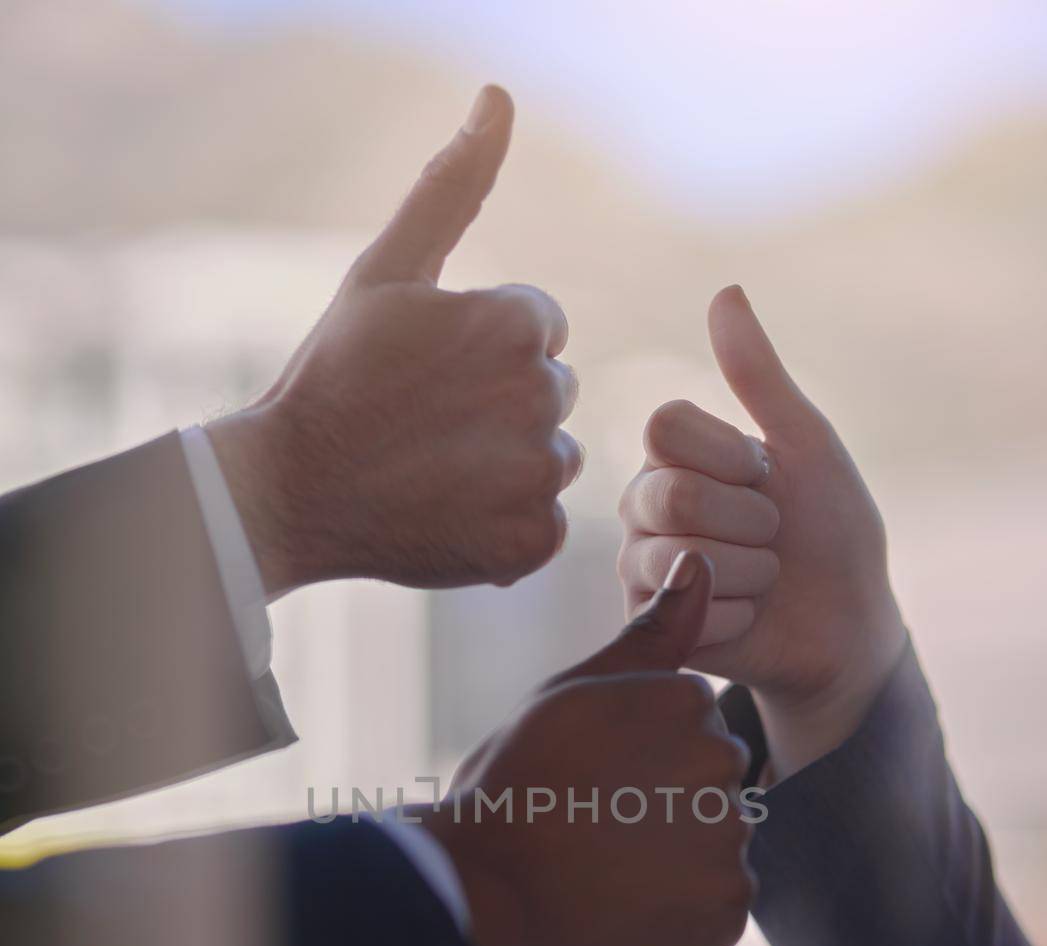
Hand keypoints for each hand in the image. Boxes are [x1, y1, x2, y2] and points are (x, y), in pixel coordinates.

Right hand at [208, 85, 580, 597]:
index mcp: (515, 325)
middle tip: (426, 424)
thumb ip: (453, 187)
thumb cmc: (333, 376)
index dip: (482, 350)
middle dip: (501, 405)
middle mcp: (539, 397)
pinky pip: (547, 526)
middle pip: (552, 394)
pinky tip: (451, 514)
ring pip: (554, 460)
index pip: (541, 329)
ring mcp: (536, 477)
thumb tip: (500, 98)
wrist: (288, 491)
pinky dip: (507, 527)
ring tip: (436, 469)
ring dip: (509, 467)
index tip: (428, 373)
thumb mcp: (386, 271)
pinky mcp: (531, 543)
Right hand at [415, 551, 756, 945]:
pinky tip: (630, 904)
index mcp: (690, 702)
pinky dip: (683, 913)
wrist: (481, 881)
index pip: (692, 728)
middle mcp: (722, 765)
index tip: (590, 776)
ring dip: (677, 860)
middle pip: (712, 782)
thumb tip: (704, 562)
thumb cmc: (518, 778)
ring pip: (719, 845)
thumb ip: (652, 632)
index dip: (637, 757)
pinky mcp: (725, 912)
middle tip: (596, 821)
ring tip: (608, 864)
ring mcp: (727, 842)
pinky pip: (721, 908)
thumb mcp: (576, 692)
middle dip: (668, 803)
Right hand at [618, 286, 905, 777]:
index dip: (731, 454)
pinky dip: (744, 615)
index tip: (766, 473)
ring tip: (763, 577)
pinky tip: (750, 616)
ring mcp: (640, 570)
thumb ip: (759, 375)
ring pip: (684, 558)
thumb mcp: (805, 444)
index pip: (665, 427)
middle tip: (771, 534)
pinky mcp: (652, 630)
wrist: (847, 623)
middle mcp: (642, 508)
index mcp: (671, 456)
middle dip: (752, 519)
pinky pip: (695, 613)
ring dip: (753, 571)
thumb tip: (726, 291)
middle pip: (672, 494)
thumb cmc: (829, 529)